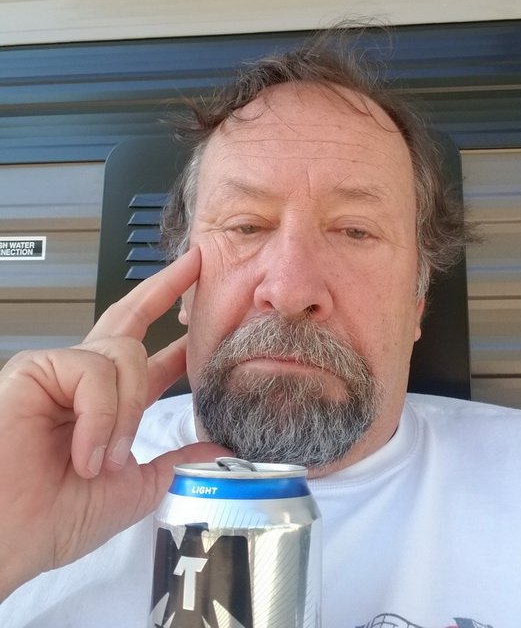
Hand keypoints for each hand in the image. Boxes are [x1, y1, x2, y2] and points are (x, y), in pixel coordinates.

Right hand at [0, 247, 227, 599]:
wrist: (12, 537)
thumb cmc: (54, 517)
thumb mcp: (135, 488)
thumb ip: (177, 462)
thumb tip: (219, 448)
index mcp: (108, 404)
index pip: (150, 358)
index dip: (176, 337)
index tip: (200, 315)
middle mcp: (84, 380)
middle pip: (129, 317)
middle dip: (165, 287)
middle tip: (194, 264)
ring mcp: (60, 370)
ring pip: (125, 354)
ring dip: (128, 410)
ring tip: (108, 458)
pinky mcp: (35, 369)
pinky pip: (93, 372)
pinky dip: (100, 415)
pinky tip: (87, 450)